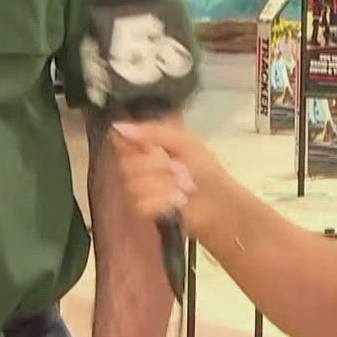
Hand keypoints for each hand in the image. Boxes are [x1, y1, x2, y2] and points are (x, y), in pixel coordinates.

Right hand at [110, 118, 226, 238]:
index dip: (133, 145)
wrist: (218, 200)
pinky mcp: (143, 211)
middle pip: (125, 164)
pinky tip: (177, 201)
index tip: (153, 148)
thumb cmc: (203, 168)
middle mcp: (137, 167)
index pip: (121, 141)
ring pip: (133, 185)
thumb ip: (152, 131)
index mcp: (145, 146)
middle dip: (156, 166)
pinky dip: (163, 201)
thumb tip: (118, 125)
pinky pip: (141, 204)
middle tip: (178, 169)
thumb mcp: (183, 141)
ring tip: (182, 187)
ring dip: (163, 185)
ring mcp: (137, 191)